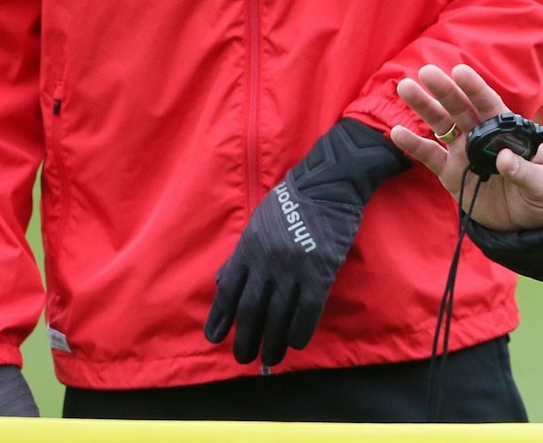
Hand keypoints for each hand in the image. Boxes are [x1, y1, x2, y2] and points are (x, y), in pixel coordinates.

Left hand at [204, 119, 406, 365]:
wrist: (328, 183)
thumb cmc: (292, 201)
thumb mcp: (257, 223)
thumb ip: (241, 254)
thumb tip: (223, 281)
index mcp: (247, 249)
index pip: (228, 291)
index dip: (220, 317)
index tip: (215, 338)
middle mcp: (265, 262)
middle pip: (251, 310)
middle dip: (246, 338)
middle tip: (245, 358)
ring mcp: (292, 267)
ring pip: (278, 314)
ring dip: (273, 341)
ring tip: (272, 358)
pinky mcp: (319, 270)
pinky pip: (308, 309)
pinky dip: (301, 329)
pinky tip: (298, 342)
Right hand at [390, 63, 542, 231]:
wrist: (526, 221)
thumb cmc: (541, 194)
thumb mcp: (541, 184)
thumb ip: (524, 171)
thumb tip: (503, 158)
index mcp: (505, 131)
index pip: (489, 104)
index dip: (475, 88)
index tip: (460, 71)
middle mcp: (481, 136)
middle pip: (460, 109)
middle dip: (444, 90)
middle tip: (426, 72)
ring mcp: (463, 152)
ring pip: (441, 125)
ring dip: (424, 107)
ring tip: (405, 87)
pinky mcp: (450, 173)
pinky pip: (430, 156)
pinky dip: (413, 145)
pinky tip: (397, 132)